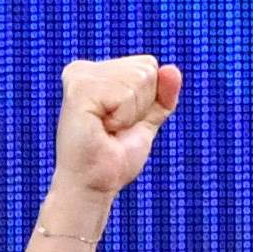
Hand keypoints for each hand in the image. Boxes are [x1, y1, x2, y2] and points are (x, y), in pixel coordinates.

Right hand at [42, 54, 183, 235]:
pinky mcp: (79, 89)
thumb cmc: (114, 158)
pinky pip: (126, 94)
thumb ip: (162, 96)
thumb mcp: (146, 122)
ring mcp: (80, 76)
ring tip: (107, 131)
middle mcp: (84, 69)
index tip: (121, 124)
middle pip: (146, 69)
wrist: (95, 186)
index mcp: (97, 72)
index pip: (148, 66)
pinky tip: (102, 129)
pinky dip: (123, 118)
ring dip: (131, 115)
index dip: (147, 102)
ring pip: (139, 79)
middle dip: (141, 107)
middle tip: (114, 130)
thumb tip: (173, 70)